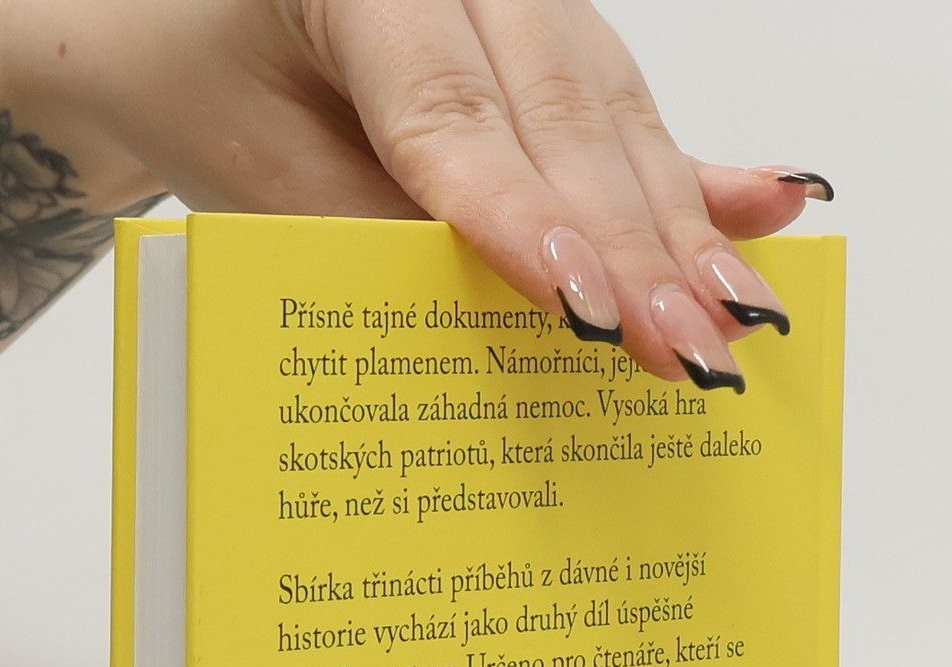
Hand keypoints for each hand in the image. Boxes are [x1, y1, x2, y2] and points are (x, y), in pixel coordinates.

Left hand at [0, 0, 829, 387]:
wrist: (179, 22)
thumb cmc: (207, 89)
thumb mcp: (255, 174)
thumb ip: (378, 235)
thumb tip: (517, 319)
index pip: (452, 114)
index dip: (527, 221)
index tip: (585, 309)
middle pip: (562, 115)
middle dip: (633, 248)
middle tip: (689, 349)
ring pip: (612, 114)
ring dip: (680, 231)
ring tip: (733, 320)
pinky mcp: (550, 33)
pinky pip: (625, 109)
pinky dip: (695, 177)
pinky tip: (772, 206)